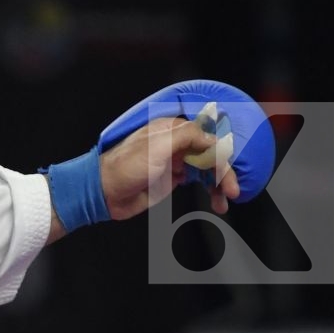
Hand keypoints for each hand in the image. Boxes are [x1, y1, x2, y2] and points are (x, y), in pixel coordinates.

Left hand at [100, 115, 240, 220]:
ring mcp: (175, 161)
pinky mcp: (171, 179)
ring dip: (218, 185)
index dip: (222, 156)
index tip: (227, 175)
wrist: (102, 193)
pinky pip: (196, 180)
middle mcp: (177, 143)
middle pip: (211, 155)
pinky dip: (208, 190)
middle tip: (231, 192)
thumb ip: (188, 136)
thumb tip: (212, 138)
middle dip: (223, 174)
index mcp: (173, 130)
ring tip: (222, 203)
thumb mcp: (158, 146)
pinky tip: (214, 201)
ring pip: (206, 169)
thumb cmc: (125, 167)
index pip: (208, 139)